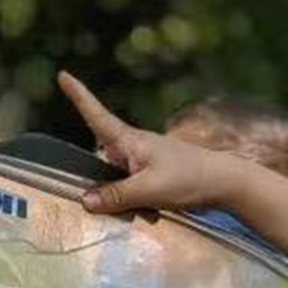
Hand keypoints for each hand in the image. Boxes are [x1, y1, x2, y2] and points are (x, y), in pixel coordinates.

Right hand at [58, 72, 240, 213]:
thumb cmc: (188, 178)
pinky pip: (132, 192)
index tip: (63, 75)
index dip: (79, 96)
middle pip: (101, 164)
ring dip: (125, 200)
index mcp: (129, 141)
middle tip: (131, 201)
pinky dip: (139, 204)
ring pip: (116, 183)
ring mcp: (142, 162)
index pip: (97, 116)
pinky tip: (156, 212)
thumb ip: (116, 196)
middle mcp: (132, 147)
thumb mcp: (148, 189)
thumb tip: (85, 200)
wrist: (224, 183)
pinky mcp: (152, 177)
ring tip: (151, 207)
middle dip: (106, 187)